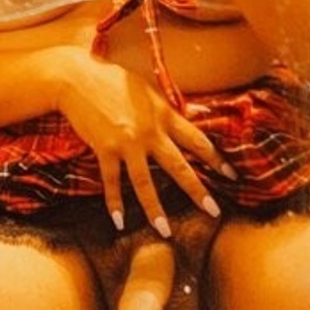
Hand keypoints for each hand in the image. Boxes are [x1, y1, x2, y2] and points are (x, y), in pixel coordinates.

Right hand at [52, 46, 228, 233]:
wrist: (77, 78)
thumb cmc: (112, 80)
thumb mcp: (146, 91)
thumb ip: (164, 109)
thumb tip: (184, 117)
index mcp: (164, 114)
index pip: (198, 141)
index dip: (217, 159)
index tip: (232, 175)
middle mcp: (150, 131)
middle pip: (179, 167)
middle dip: (198, 191)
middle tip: (214, 211)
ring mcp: (127, 143)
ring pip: (145, 183)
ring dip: (155, 210)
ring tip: (165, 231)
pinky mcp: (105, 149)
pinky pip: (112, 182)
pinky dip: (114, 203)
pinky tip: (118, 221)